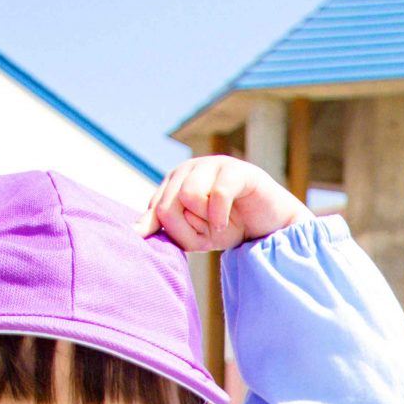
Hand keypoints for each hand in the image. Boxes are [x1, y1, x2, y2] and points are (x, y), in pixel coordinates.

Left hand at [142, 155, 311, 249]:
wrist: (269, 228)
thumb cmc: (229, 227)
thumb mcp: (193, 234)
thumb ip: (166, 228)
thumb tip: (133, 232)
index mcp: (174, 182)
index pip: (155, 211)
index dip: (175, 233)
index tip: (194, 238)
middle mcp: (188, 169)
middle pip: (167, 205)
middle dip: (189, 229)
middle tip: (209, 231)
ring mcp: (212, 165)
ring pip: (188, 196)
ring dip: (205, 221)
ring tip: (219, 223)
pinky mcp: (237, 170)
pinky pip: (216, 194)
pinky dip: (221, 217)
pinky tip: (229, 223)